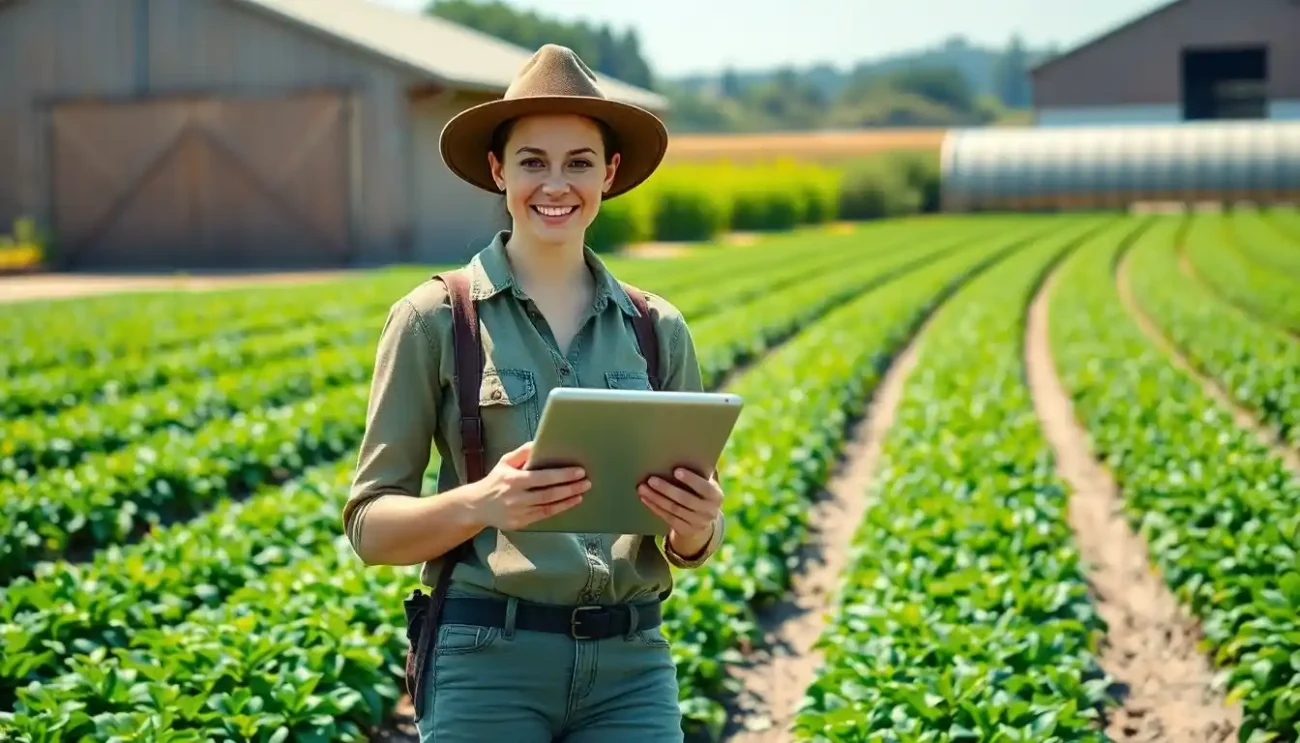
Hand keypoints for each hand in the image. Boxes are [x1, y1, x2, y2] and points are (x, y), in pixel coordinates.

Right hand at [471, 441, 590, 530]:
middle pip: (548, 494)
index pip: (542, 477)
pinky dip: (559, 509)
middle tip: (586, 482)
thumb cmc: (496, 480)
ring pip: (548, 507)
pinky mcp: (520, 523)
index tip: (578, 471)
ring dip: (568, 500)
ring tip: (582, 492)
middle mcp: (516, 497)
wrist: (477, 506)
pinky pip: (544, 516)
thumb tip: (541, 442)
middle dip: (570, 488)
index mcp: (513, 480)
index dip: (562, 475)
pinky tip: (570, 502)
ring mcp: (518, 512)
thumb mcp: (505, 462)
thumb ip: (523, 452)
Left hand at [638, 468, 721, 549]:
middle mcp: (709, 511)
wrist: (703, 522)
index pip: (704, 487)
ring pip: (673, 509)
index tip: (676, 470)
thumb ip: (700, 473)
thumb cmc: (701, 493)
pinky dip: (654, 507)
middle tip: (651, 479)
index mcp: (716, 496)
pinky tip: (645, 498)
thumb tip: (683, 453)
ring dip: (656, 498)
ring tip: (642, 488)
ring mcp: (697, 523)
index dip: (691, 479)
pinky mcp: (685, 530)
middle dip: (666, 489)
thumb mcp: (706, 485)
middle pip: (685, 499)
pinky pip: (667, 517)